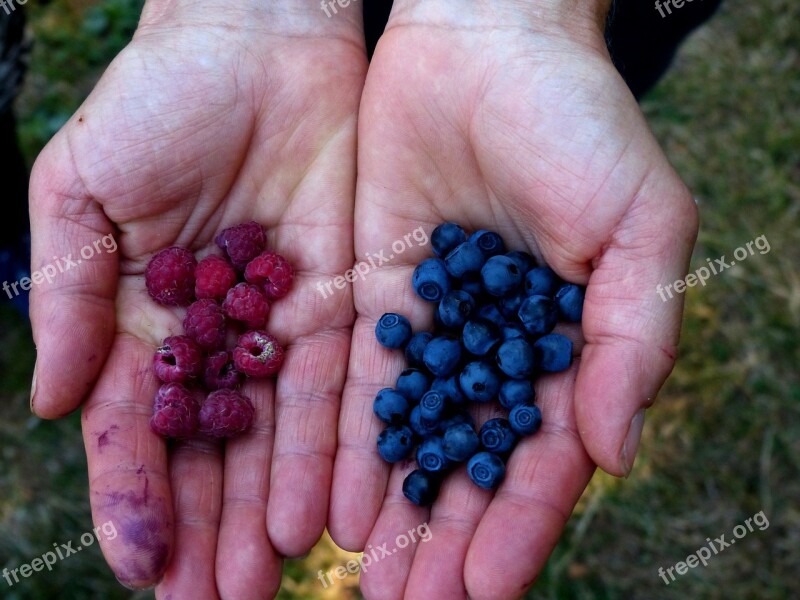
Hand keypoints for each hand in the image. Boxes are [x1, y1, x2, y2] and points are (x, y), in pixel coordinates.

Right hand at [29, 2, 364, 595]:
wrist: (258, 44)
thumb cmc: (158, 103)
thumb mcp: (82, 192)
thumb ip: (68, 297)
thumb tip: (58, 406)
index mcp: (146, 320)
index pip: (139, 427)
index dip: (135, 497)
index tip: (138, 566)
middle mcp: (218, 338)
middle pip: (210, 452)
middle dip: (207, 529)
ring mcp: (283, 326)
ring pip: (274, 439)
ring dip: (265, 512)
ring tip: (262, 582)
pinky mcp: (346, 302)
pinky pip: (338, 391)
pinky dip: (328, 454)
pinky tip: (325, 515)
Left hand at [330, 1, 697, 596]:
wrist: (487, 45)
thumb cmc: (580, 124)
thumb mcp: (638, 226)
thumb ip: (634, 341)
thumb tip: (610, 452)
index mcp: (566, 347)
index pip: (541, 458)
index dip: (517, 526)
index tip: (485, 592)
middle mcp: (494, 351)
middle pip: (467, 465)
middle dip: (441, 540)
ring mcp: (429, 328)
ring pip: (405, 439)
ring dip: (386, 512)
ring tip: (360, 581)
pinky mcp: (369, 296)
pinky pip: (350, 382)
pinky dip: (339, 445)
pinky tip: (322, 504)